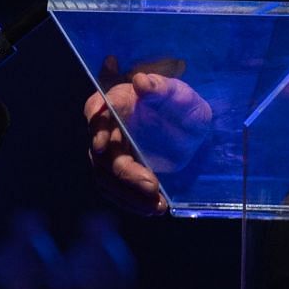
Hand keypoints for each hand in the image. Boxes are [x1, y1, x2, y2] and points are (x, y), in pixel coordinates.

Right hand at [84, 70, 213, 215]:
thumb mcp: (179, 95)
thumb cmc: (183, 105)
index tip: (101, 145)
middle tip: (152, 187)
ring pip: (107, 177)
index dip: (96, 126)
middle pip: (103, 154)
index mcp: (120, 99)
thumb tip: (141, 80)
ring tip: (155, 206)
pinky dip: (132, 202)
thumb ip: (161, 87)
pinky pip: (117, 190)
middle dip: (125, 173)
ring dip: (128, 194)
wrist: (193, 129)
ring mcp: (112, 151)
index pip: (96, 108)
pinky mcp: (120, 171)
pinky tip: (153, 208)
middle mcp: (109, 126)